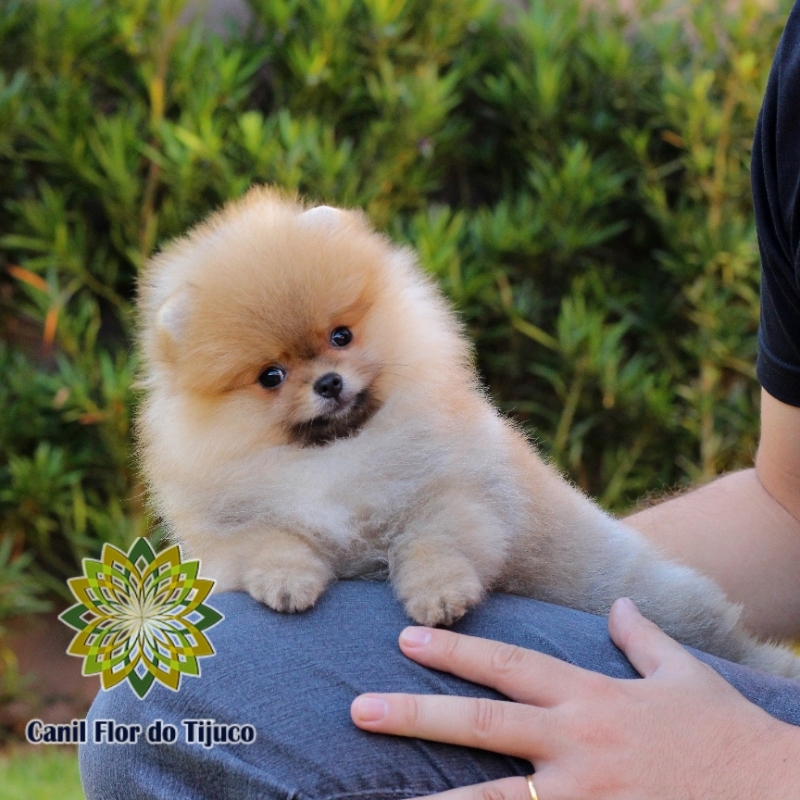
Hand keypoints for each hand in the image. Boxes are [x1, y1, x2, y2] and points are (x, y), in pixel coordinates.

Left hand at [351, 598, 799, 798]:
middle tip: (359, 709)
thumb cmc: (726, 735)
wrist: (776, 793)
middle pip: (485, 725)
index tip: (408, 638)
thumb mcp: (682, 674)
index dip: (457, 650)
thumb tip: (617, 605)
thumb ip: (642, 638)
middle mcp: (579, 744)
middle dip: (419, 713)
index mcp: (591, 698)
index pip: (509, 665)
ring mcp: (586, 797)